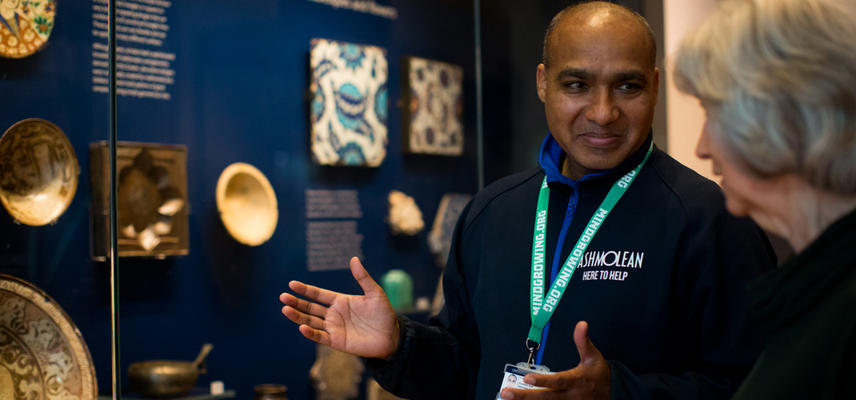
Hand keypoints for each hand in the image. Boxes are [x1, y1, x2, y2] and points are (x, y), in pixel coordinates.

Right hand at [279, 257, 399, 359]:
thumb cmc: (384, 314)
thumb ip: (363, 277)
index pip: (318, 294)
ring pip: (311, 321)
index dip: (305, 290)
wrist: (392, 336)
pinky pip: (320, 336)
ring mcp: (334, 328)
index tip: (292, 284)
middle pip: (310, 308)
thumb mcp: (375, 293)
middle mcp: (334, 314)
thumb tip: (354, 259)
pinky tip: (301, 327)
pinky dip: (310, 333)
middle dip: (296, 302)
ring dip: (298, 316)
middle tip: (282, 297)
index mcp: (340, 301)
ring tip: (285, 309)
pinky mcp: (337, 341)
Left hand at [500, 321, 610, 399]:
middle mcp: (570, 396)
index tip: (527, 378)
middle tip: (506, 393)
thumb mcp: (593, 357)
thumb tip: (581, 324)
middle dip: (525, 396)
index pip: (558, 381)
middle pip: (545, 398)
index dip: (543, 381)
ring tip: (507, 399)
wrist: (612, 394)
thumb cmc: (598, 374)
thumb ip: (583, 341)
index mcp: (576, 380)